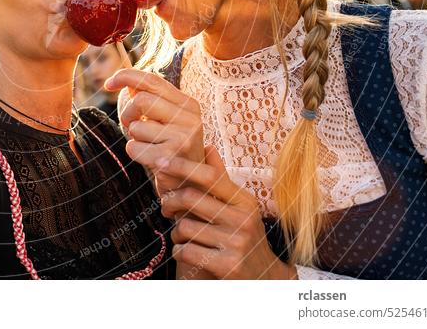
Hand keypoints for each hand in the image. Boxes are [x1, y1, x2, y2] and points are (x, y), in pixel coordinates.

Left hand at [105, 68, 204, 195]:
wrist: (188, 184)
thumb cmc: (171, 148)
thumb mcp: (166, 120)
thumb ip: (150, 98)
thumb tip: (125, 81)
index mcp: (188, 104)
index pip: (152, 80)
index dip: (126, 77)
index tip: (108, 84)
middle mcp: (189, 118)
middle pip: (142, 100)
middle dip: (128, 113)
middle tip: (131, 125)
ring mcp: (182, 138)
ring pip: (136, 126)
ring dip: (133, 137)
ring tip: (147, 145)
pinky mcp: (170, 157)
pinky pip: (133, 147)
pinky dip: (133, 152)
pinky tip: (147, 158)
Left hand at [158, 144, 297, 279]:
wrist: (266, 280)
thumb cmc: (245, 237)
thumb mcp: (240, 208)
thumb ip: (221, 180)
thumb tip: (208, 146)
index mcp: (244, 201)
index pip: (209, 176)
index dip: (181, 166)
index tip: (160, 162)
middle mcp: (242, 220)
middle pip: (191, 198)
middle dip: (170, 201)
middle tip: (165, 206)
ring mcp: (236, 243)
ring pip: (184, 227)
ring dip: (176, 232)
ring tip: (182, 235)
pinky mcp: (227, 266)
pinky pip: (186, 251)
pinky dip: (179, 251)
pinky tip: (185, 252)